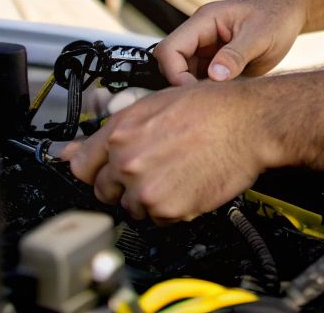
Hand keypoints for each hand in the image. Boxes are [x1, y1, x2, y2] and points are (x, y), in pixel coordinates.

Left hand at [63, 81, 267, 221]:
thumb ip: (115, 130)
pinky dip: (171, 209)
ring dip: (148, 197)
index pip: (81, 165)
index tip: (103, 171)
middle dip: (123, 184)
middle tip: (152, 170)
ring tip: (176, 174)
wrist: (250, 123)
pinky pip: (158, 220)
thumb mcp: (156, 103)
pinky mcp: (168, 209)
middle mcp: (127, 162)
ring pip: (131, 207)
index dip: (95, 168)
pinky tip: (187, 184)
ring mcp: (146, 188)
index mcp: (120, 132)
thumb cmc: (212, 107)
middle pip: (104, 190)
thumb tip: (73, 150)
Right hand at [158, 0, 305, 85]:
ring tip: (219, 99)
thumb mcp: (260, 36)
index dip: (175, 73)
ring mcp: (207, 49)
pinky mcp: (217, 63)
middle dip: (183, 84)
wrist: (291, 14)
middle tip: (208, 100)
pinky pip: (202, 79)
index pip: (169, 49)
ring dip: (196, 89)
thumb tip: (215, 76)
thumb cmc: (277, 17)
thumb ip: (236, 55)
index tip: (195, 92)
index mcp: (204, 21)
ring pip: (185, 75)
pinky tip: (225, 97)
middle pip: (172, 64)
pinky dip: (208, 91)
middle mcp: (200, 35)